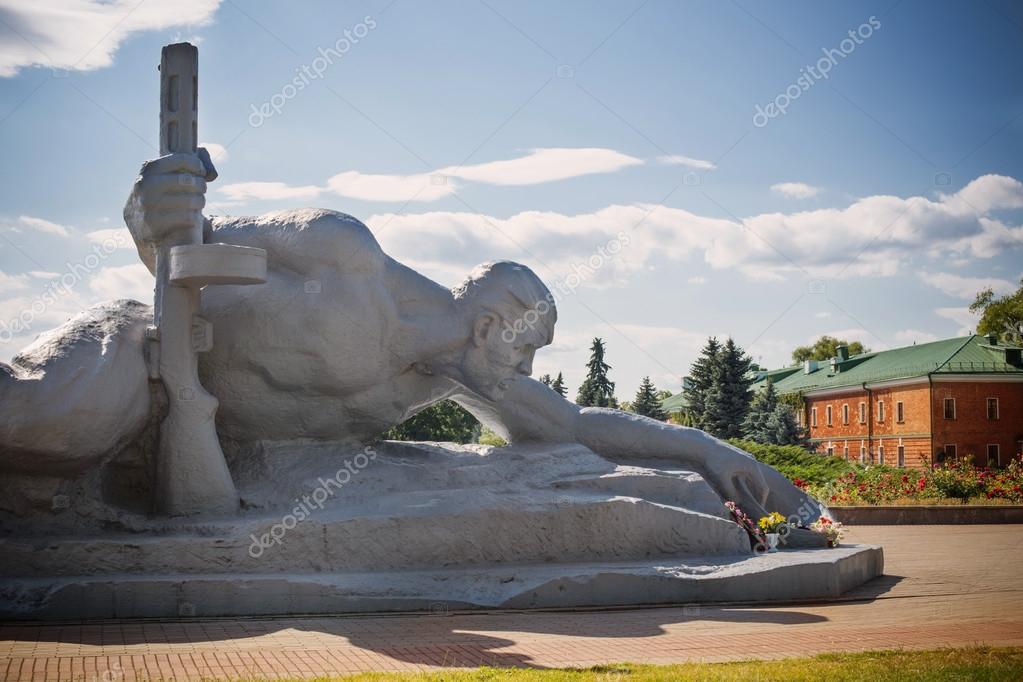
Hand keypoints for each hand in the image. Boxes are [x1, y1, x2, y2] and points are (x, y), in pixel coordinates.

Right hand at [123, 148, 217, 269]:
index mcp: (149, 169)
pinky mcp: (154, 223)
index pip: (180, 159)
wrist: (139, 226)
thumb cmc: (160, 197)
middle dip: (200, 185)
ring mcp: (148, 204)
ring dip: (200, 201)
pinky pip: (186, 217)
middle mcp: (145, 184)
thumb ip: (184, 168)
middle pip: (187, 180)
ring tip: (199, 203)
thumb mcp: (162, 178)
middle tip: (202, 189)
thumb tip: (211, 172)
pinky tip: (193, 217)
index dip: (196, 165)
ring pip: (189, 199)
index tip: (201, 172)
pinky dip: (194, 217)